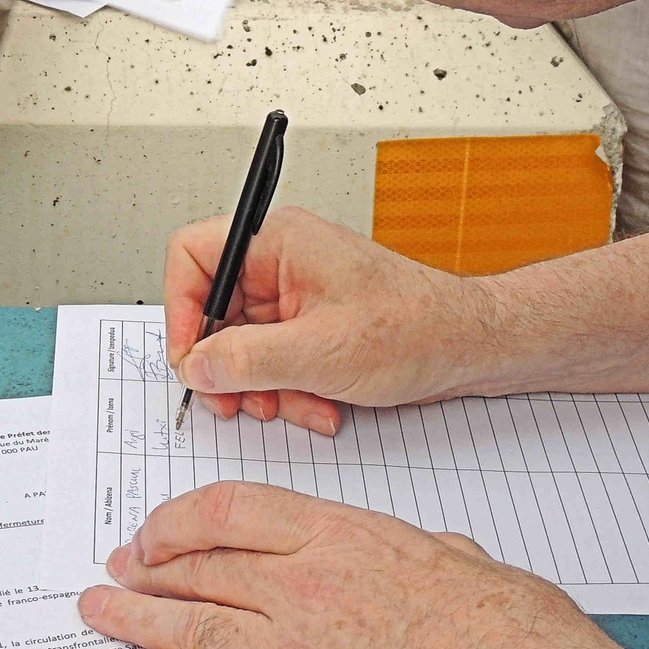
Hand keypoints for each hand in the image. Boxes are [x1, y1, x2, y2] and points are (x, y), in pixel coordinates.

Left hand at [77, 483, 648, 648]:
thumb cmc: (513, 637)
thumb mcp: (455, 557)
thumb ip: (409, 550)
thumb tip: (406, 554)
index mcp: (343, 537)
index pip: (232, 512)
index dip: (180, 521)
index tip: (156, 531)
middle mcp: (306, 590)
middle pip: (201, 570)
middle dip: (149, 570)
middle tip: (116, 571)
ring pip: (193, 628)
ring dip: (135, 620)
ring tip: (97, 612)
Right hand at [165, 207, 484, 433]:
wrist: (469, 348)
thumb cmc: (416, 328)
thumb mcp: (319, 352)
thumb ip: (246, 359)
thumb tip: (195, 365)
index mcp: (276, 242)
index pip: (191, 256)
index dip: (179, 310)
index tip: (190, 359)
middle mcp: (280, 262)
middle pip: (213, 312)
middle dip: (228, 367)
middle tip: (237, 401)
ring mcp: (295, 295)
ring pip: (242, 346)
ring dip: (263, 387)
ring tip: (296, 406)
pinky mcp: (310, 324)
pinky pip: (274, 361)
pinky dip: (289, 389)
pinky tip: (319, 406)